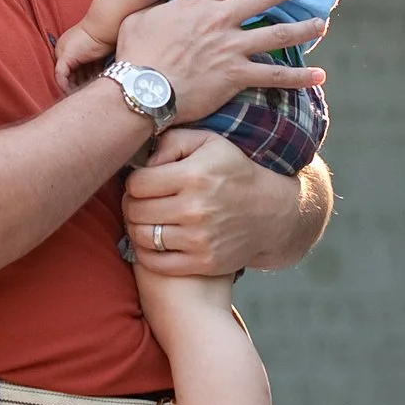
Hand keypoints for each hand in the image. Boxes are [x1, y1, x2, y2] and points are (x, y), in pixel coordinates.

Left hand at [54, 23, 113, 93]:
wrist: (105, 26)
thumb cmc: (106, 37)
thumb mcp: (97, 55)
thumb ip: (93, 65)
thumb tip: (96, 80)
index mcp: (70, 47)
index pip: (72, 69)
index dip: (79, 81)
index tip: (87, 91)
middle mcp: (62, 48)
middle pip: (68, 74)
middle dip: (76, 86)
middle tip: (84, 96)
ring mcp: (62, 51)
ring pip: (64, 77)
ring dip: (74, 88)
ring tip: (82, 98)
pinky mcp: (64, 56)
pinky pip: (61, 76)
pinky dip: (66, 86)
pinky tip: (74, 94)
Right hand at [113, 0, 324, 123]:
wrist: (142, 88)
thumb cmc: (136, 53)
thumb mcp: (140, 16)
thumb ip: (160, 6)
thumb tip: (162, 4)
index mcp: (199, 2)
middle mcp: (222, 20)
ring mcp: (233, 48)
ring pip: (279, 34)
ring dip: (304, 29)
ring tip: (320, 25)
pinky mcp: (238, 76)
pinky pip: (276, 76)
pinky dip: (301, 77)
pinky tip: (319, 76)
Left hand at [122, 130, 306, 276]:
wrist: (272, 213)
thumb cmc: (235, 172)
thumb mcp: (209, 143)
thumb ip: (172, 141)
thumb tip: (144, 162)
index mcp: (194, 176)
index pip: (137, 183)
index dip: (134, 181)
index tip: (142, 182)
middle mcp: (195, 209)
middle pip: (135, 211)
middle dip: (132, 204)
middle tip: (140, 202)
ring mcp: (199, 240)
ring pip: (142, 236)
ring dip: (136, 228)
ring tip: (145, 219)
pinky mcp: (202, 263)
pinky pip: (155, 263)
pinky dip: (145, 253)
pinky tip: (152, 241)